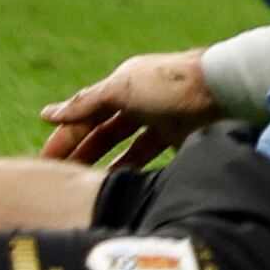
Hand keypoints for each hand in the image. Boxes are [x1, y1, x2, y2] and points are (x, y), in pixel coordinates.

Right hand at [39, 50, 215, 168]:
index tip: (46, 161)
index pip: (86, 112)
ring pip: (125, 146)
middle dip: (81, 152)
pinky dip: (133, 169)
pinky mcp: (179, 137)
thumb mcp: (122, 89)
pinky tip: (119, 184)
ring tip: (86, 185)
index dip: (66, 135)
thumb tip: (47, 114)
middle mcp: (140, 100)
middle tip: (61, 178)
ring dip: (104, 164)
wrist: (224, 92)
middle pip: (103, 130)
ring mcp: (160, 119)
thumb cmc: (171, 84)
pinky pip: (150, 156)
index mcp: (124, 84)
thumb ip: (85, 103)